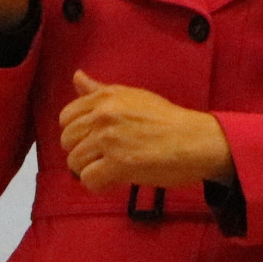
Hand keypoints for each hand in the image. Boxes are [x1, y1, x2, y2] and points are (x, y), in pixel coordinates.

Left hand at [60, 71, 231, 193]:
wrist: (195, 140)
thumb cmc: (168, 121)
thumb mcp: (133, 96)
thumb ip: (100, 91)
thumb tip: (76, 76)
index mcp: (106, 97)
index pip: (67, 117)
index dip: (78, 132)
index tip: (95, 140)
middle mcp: (104, 115)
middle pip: (67, 141)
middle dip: (83, 152)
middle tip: (106, 157)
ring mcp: (109, 139)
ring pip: (75, 162)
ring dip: (91, 170)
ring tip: (113, 169)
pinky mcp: (118, 163)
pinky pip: (89, 179)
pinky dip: (99, 184)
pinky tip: (116, 180)